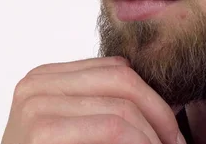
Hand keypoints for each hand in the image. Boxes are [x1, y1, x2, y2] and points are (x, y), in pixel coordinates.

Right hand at [1, 56, 183, 143]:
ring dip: (153, 136)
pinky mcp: (42, 130)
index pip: (115, 69)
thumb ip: (101, 107)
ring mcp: (36, 104)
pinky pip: (112, 128)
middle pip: (122, 79)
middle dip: (160, 113)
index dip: (152, 97)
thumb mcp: (76, 128)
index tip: (169, 130)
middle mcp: (37, 84)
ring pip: (122, 106)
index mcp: (45, 78)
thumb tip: (163, 105)